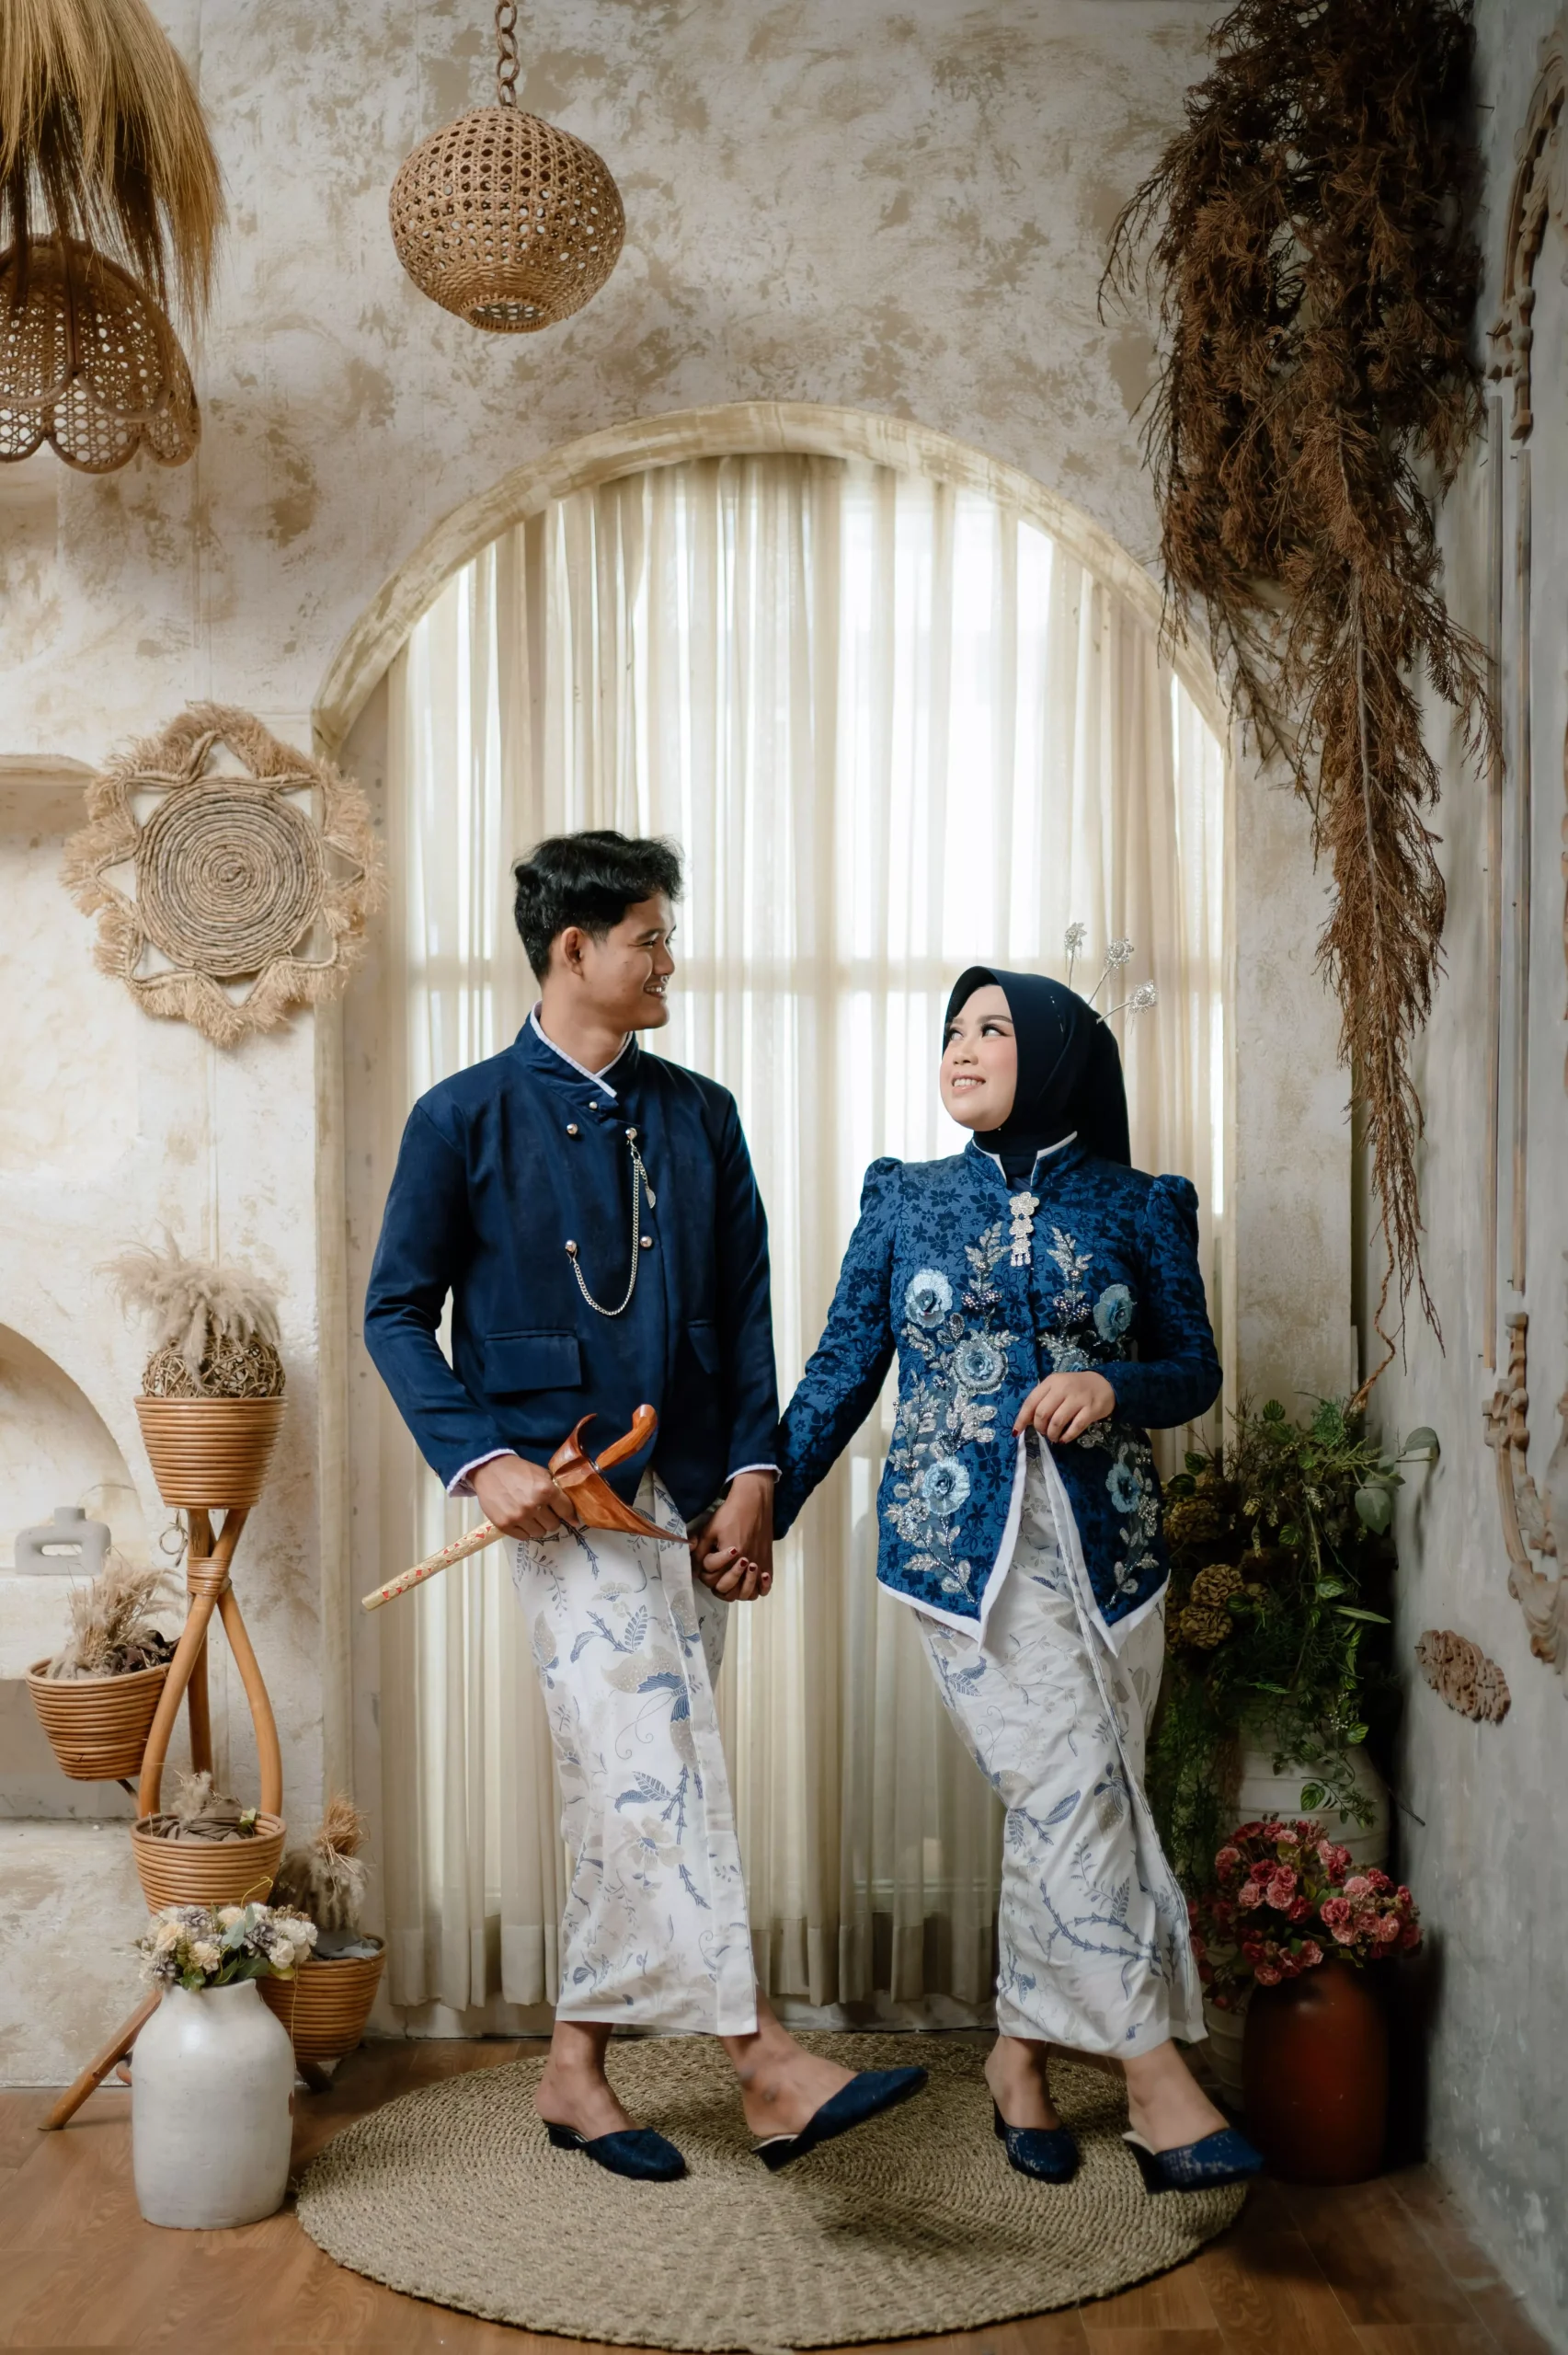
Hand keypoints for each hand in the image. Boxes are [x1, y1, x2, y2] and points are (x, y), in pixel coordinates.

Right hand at [472, 1453, 580, 1540]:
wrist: (490, 1469)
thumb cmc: (518, 1470)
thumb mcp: (541, 1473)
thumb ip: (555, 1489)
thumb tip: (569, 1508)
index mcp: (545, 1490)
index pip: (566, 1510)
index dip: (570, 1515)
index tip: (572, 1519)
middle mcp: (533, 1506)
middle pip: (553, 1525)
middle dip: (551, 1519)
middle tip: (545, 1512)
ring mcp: (518, 1517)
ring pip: (539, 1533)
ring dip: (538, 1526)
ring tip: (531, 1516)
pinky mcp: (505, 1525)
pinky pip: (524, 1537)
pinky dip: (525, 1530)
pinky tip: (521, 1520)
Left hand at [692, 1470, 774, 1601]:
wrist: (753, 1501)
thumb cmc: (730, 1514)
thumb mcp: (709, 1530)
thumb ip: (699, 1550)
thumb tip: (693, 1566)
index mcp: (728, 1555)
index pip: (711, 1577)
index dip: (706, 1570)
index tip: (711, 1556)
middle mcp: (744, 1564)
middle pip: (727, 1589)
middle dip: (719, 1582)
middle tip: (721, 1570)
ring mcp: (758, 1565)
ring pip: (746, 1594)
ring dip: (738, 1590)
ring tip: (736, 1579)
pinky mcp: (768, 1562)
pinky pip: (765, 1587)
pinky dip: (759, 1589)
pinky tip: (755, 1581)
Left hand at [1013, 1371, 1115, 1445]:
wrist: (1104, 1383)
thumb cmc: (1075, 1387)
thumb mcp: (1057, 1387)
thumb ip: (1043, 1400)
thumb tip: (1027, 1421)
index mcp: (1051, 1382)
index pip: (1031, 1402)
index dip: (1022, 1419)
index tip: (1016, 1432)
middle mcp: (1063, 1388)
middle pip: (1042, 1413)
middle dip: (1040, 1428)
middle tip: (1044, 1433)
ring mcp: (1078, 1399)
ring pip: (1057, 1422)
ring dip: (1052, 1434)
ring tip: (1054, 1437)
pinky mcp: (1091, 1410)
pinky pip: (1075, 1427)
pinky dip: (1067, 1436)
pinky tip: (1064, 1439)